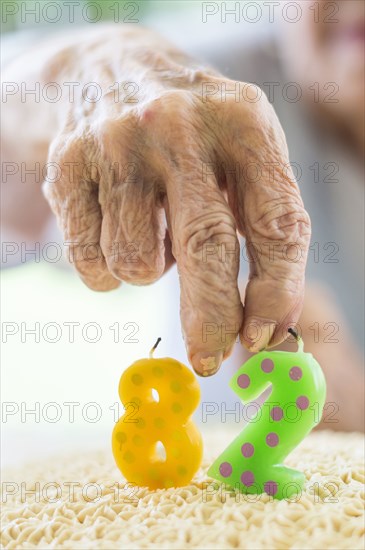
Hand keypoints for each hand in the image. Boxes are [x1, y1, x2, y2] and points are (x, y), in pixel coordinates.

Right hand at [42, 26, 310, 374]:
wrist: (107, 73)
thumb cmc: (191, 134)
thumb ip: (267, 230)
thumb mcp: (243, 156)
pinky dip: (108, 267)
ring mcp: (116, 144)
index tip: (265, 336)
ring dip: (151, 269)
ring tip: (151, 228)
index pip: (275, 222)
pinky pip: (92, 262)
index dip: (275, 290)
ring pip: (138, 264)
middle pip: (205, 246)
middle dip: (211, 317)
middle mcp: (179, 126)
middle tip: (208, 356)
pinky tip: (114, 225)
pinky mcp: (67, 166)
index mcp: (243, 122)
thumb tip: (274, 325)